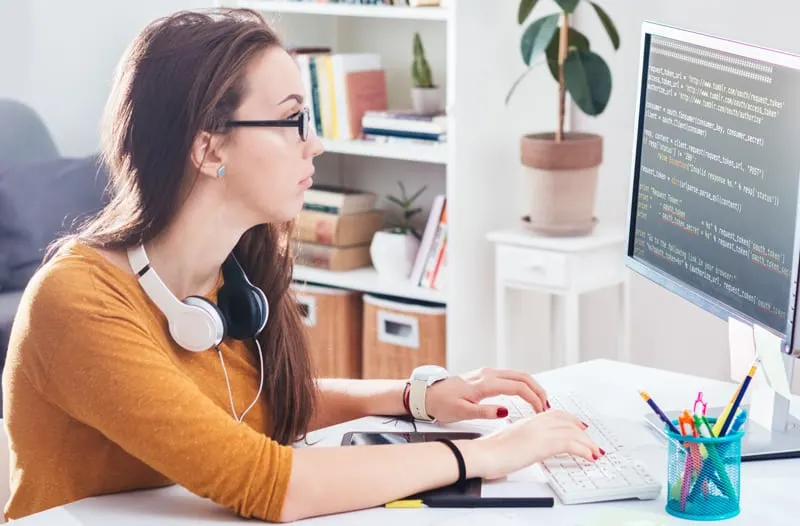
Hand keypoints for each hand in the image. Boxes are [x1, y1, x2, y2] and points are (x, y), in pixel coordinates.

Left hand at [424, 368, 548, 423]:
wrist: (427, 394)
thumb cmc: (442, 404)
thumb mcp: (462, 412)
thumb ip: (484, 411)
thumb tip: (505, 411)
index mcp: (485, 383)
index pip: (518, 387)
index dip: (533, 398)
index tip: (541, 411)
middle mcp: (488, 374)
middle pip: (522, 376)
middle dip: (538, 390)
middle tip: (547, 405)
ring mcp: (487, 373)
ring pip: (517, 374)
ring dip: (532, 386)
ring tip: (541, 401)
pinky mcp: (485, 375)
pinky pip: (510, 376)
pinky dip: (523, 383)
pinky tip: (526, 393)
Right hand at [461, 410, 602, 480]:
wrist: (482, 453)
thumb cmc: (489, 451)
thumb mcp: (508, 442)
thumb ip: (521, 441)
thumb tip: (525, 449)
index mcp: (528, 421)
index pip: (555, 415)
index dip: (570, 420)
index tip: (578, 426)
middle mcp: (536, 422)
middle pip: (567, 421)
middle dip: (582, 431)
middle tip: (592, 441)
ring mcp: (540, 431)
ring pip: (573, 432)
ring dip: (587, 443)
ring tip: (595, 452)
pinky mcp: (543, 443)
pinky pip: (571, 444)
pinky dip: (584, 450)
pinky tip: (589, 457)